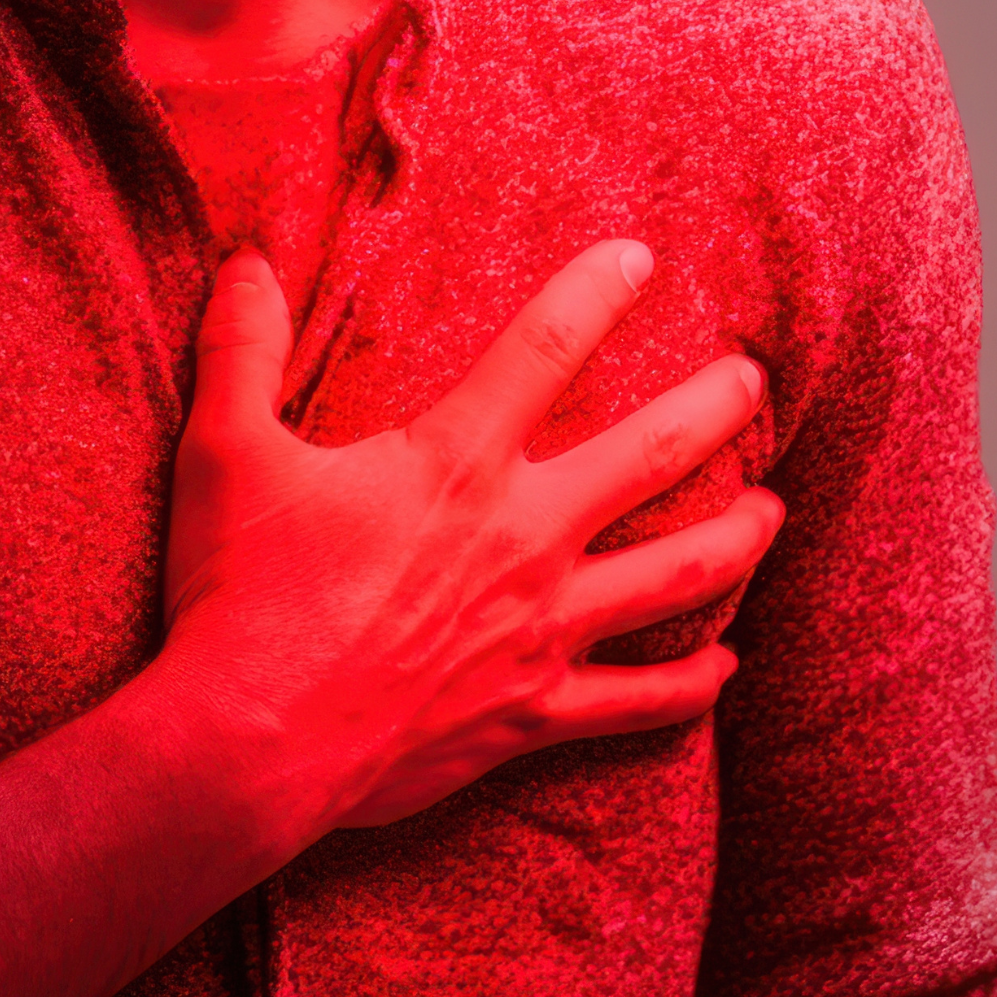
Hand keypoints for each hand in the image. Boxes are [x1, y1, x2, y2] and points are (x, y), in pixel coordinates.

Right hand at [163, 240, 781, 830]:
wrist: (253, 738)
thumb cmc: (240, 591)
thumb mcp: (225, 453)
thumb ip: (240, 350)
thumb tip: (247, 263)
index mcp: (456, 462)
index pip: (547, 347)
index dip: (597, 290)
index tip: (638, 258)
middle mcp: (523, 537)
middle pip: (655, 454)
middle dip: (718, 406)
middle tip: (752, 380)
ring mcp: (541, 629)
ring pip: (679, 574)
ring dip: (737, 535)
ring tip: (771, 511)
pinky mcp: (533, 712)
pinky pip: (640, 699)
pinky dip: (690, 683)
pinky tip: (724, 667)